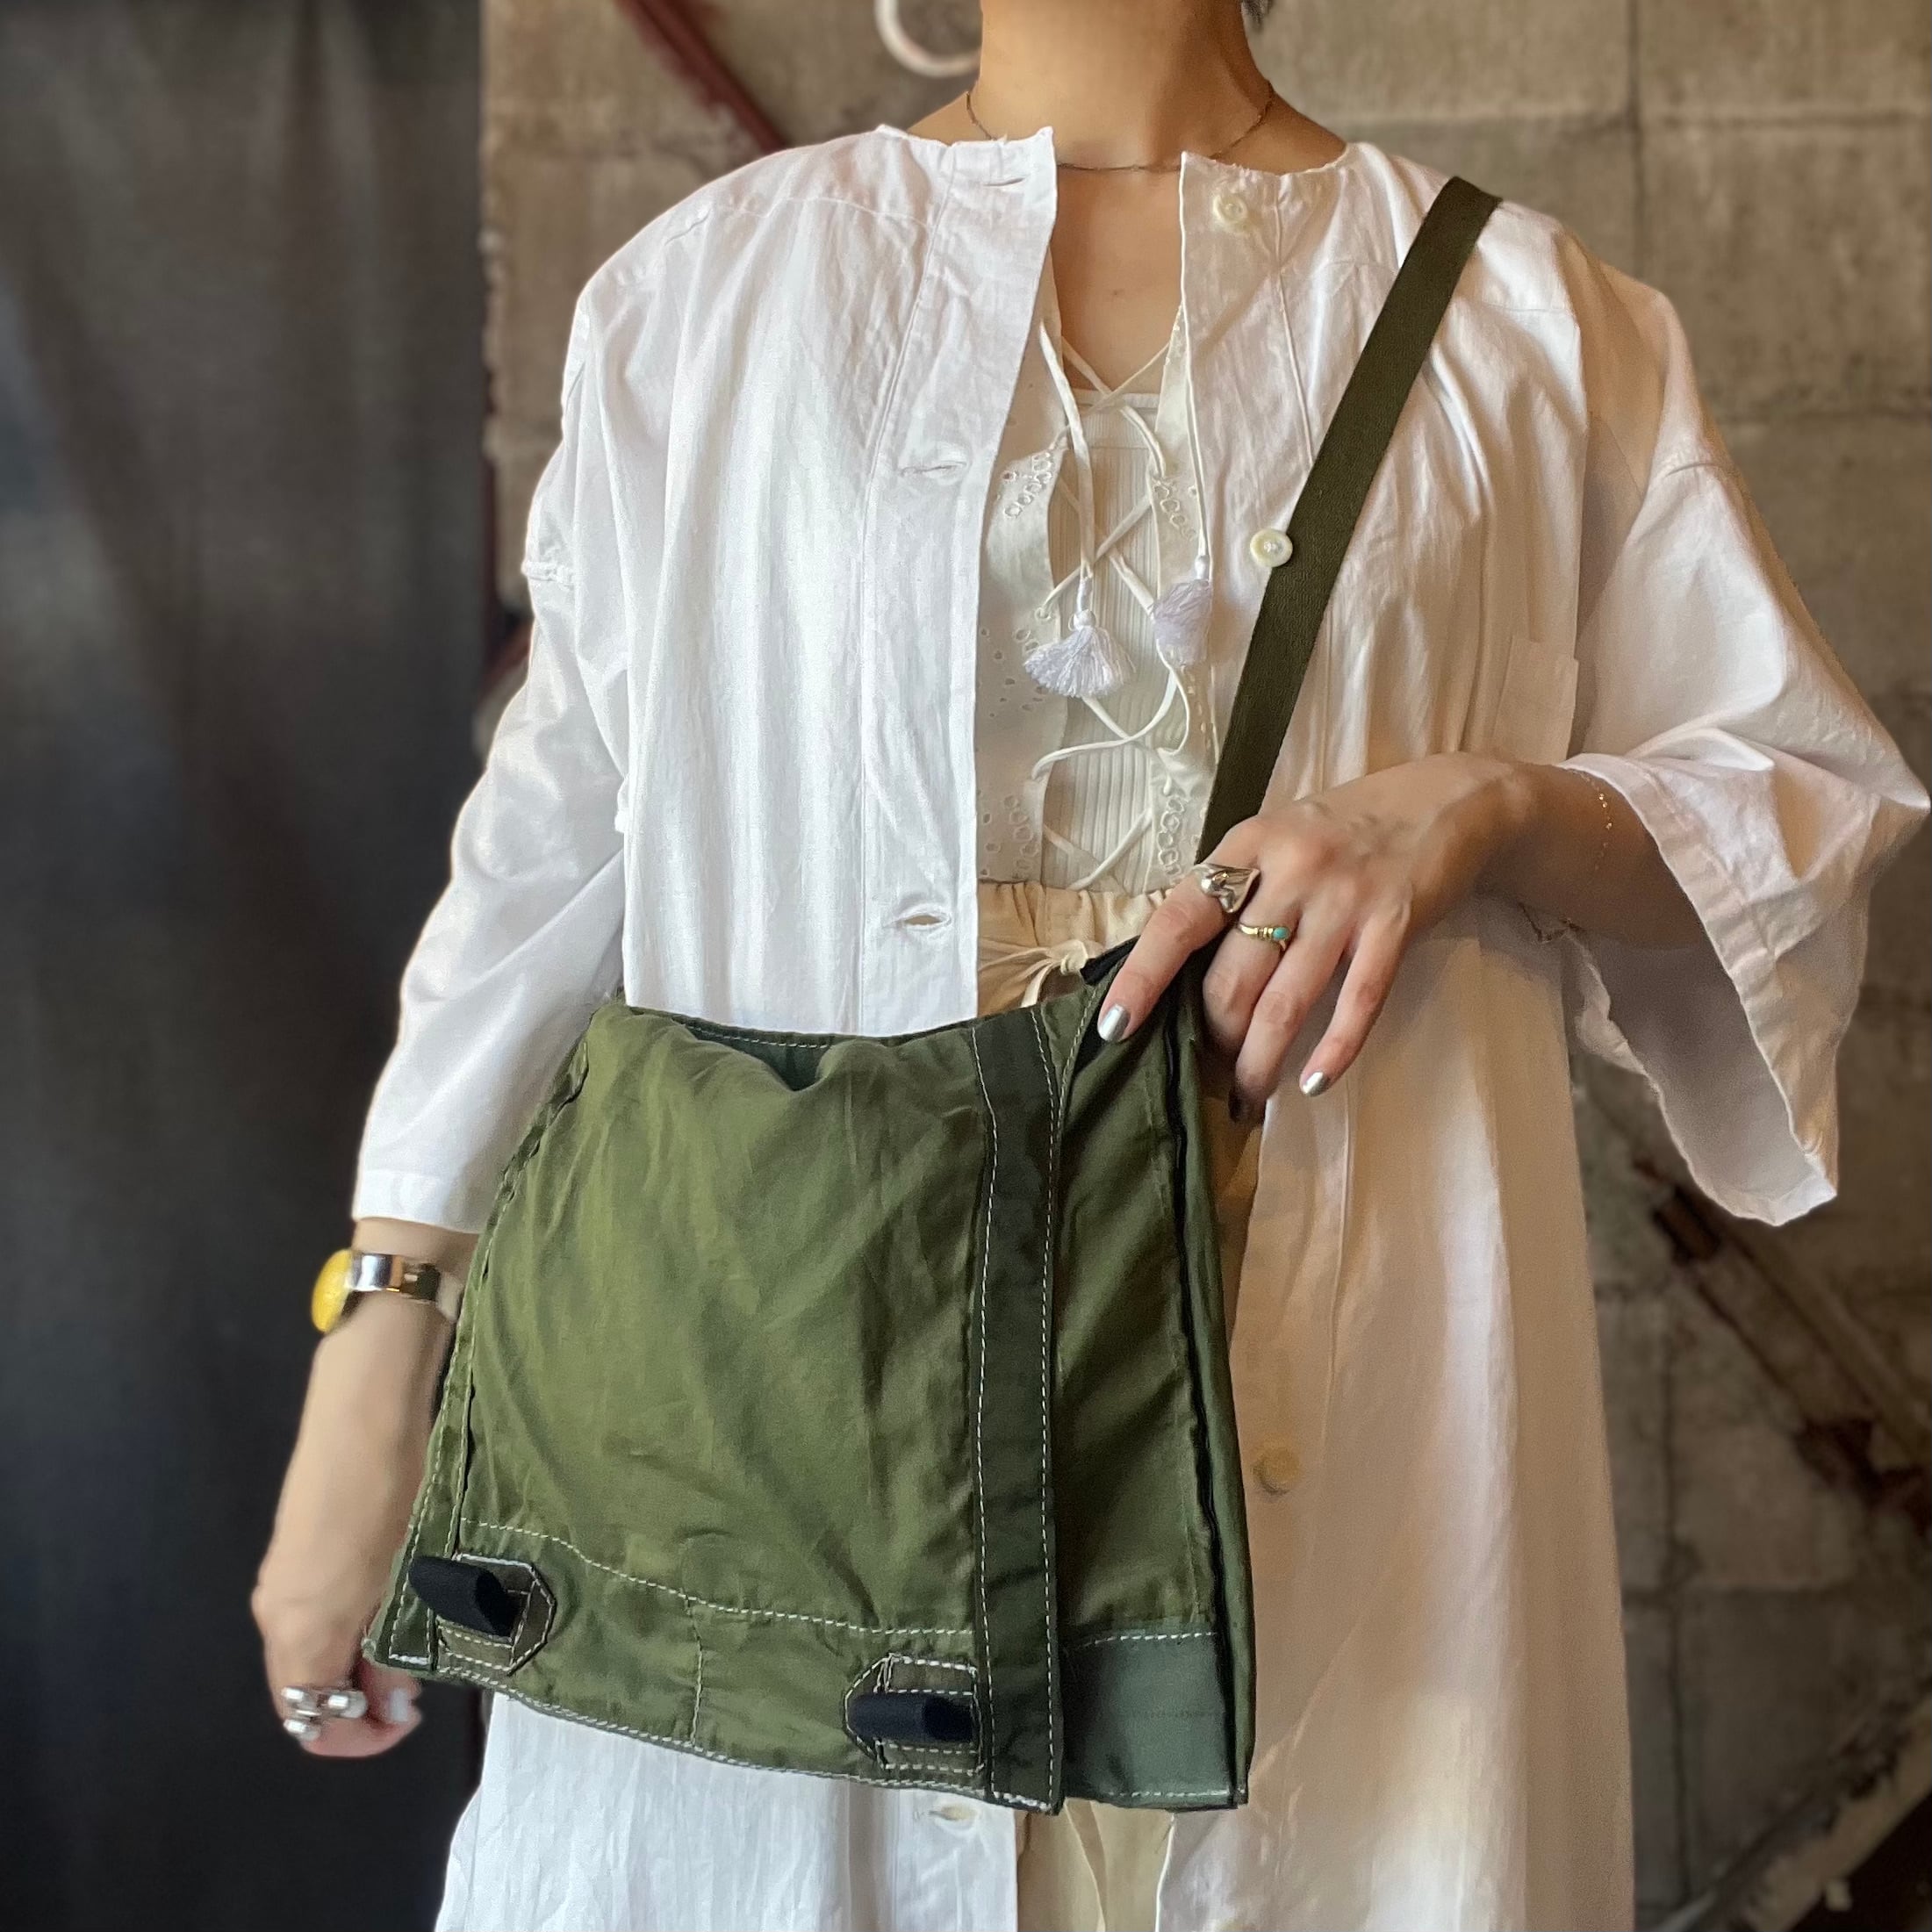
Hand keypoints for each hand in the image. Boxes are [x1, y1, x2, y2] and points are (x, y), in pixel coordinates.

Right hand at [252, 1293, 453, 1757]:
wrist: (367, 1403)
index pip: (309, 1723)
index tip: (412, 1716)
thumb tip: (391, 1703)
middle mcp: (276, 1612)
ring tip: (416, 1631)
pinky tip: (395, 1596)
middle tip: (422, 1674)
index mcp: (300, 1629)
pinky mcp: (295, 1549)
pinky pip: (314, 1614)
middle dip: (363, 1697)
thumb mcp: (412, 1576)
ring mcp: (281, 1577)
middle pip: (306, 1688)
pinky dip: (350, 1625)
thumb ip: (397, 1649)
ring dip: (360, 1658)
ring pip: (312, 1650)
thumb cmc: (395, 1490)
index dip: (360, 1737)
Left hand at [1099, 753, 1529, 1110]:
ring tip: (1247, 1099)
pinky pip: (1358, 1001)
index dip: (1142, 977)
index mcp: (1248, 845)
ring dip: (1260, 1062)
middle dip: (1213, 1040)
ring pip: (1287, 1001)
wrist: (1449, 801)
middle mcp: (1292, 870)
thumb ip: (1233, 892)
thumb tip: (1176, 969)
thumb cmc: (1345, 828)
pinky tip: (1314, 1084)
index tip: (1115, 1028)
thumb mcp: (1275, 839)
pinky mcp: (1395, 925)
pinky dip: (1335, 1050)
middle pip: (1232, 976)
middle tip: (1207, 1076)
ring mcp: (1345, 899)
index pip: (1178, 919)